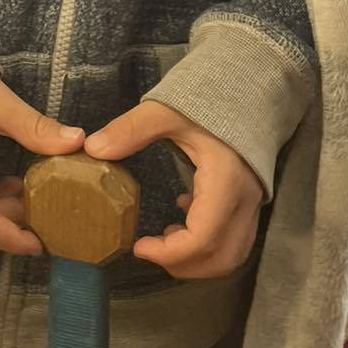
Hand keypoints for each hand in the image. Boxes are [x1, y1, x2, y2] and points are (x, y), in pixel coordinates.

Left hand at [85, 101, 263, 280]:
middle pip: (222, 258)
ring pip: (232, 253)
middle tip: (149, 250)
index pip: (203, 239)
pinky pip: (234, 237)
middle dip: (183, 265)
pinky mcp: (250, 198)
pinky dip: (209, 242)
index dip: (169, 254)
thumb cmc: (209, 96)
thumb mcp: (166, 110)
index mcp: (226, 181)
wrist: (253, 83)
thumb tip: (94, 149)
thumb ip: (131, 130)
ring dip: (198, 259)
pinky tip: (181, 215)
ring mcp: (253, 201)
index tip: (138, 246)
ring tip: (164, 239)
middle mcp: (246, 199)